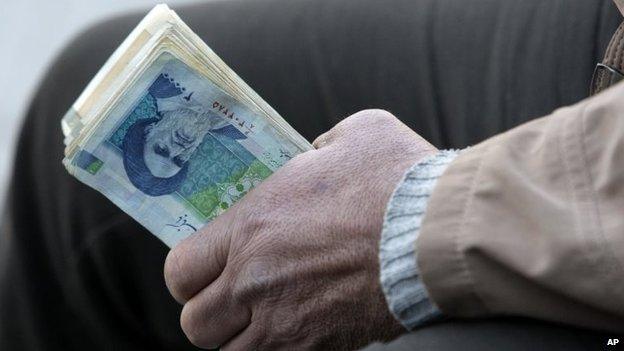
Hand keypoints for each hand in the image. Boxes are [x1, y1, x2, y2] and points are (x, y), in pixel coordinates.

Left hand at [164, 109, 436, 349]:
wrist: (441, 233)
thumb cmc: (397, 179)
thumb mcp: (352, 135)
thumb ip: (316, 150)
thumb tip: (314, 159)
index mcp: (251, 225)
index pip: (181, 270)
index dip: (189, 274)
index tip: (208, 269)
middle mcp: (254, 280)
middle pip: (196, 324)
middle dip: (210, 313)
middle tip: (233, 298)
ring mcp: (286, 321)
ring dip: (241, 337)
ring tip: (265, 317)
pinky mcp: (321, 346)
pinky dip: (278, 349)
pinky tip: (300, 327)